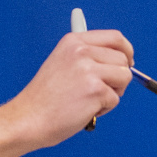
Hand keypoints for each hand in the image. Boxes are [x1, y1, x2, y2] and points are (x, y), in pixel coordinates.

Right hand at [10, 29, 133, 145]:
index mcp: (74, 41)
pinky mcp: (95, 90)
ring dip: (113, 93)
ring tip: (90, 100)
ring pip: (124, 77)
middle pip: (123, 59)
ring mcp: (89, 69)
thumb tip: (122, 59)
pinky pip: (115, 99)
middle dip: (118, 78)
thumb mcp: (63, 63)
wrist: (28, 119)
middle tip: (101, 91)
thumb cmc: (46, 98)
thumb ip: (89, 57)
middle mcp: (81, 51)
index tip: (128, 62)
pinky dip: (104, 109)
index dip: (126, 51)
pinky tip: (84, 110)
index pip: (115, 37)